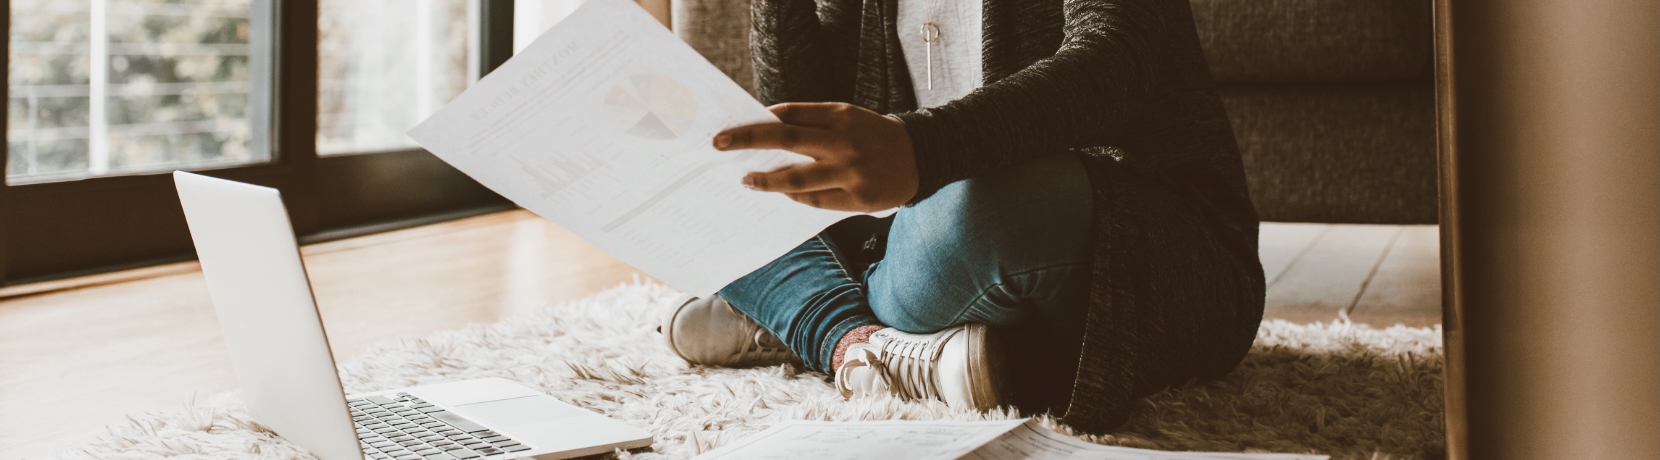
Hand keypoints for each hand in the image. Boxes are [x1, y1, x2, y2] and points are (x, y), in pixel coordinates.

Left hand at [714, 102, 918, 211]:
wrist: (921, 156)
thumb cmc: (872, 135)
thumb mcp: (846, 116)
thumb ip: (812, 121)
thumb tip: (766, 127)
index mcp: (840, 115)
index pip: (789, 115)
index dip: (757, 121)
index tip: (730, 128)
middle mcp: (844, 142)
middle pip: (786, 139)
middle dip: (748, 140)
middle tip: (719, 144)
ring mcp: (851, 172)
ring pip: (797, 178)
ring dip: (766, 179)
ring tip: (746, 179)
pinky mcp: (858, 198)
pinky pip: (816, 201)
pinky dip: (795, 197)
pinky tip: (781, 194)